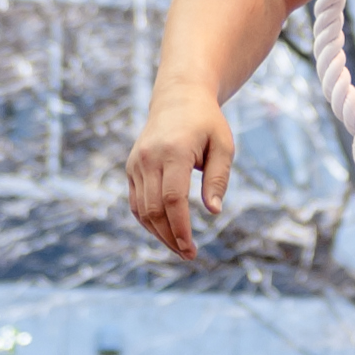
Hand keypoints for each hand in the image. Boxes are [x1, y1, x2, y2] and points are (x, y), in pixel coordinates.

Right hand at [127, 87, 233, 259]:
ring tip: (180, 248)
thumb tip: (213, 212)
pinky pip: (136, 202)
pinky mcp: (131, 168)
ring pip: (142, 210)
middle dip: (170, 237)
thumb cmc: (207, 123)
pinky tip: (166, 233)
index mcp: (173, 151)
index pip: (173, 198)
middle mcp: (149, 158)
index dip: (180, 228)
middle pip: (154, 209)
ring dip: (159, 234)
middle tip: (189, 255)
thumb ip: (218, 178)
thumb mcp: (223, 145)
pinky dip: (148, 221)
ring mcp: (136, 163)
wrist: (178, 98)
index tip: (191, 249)